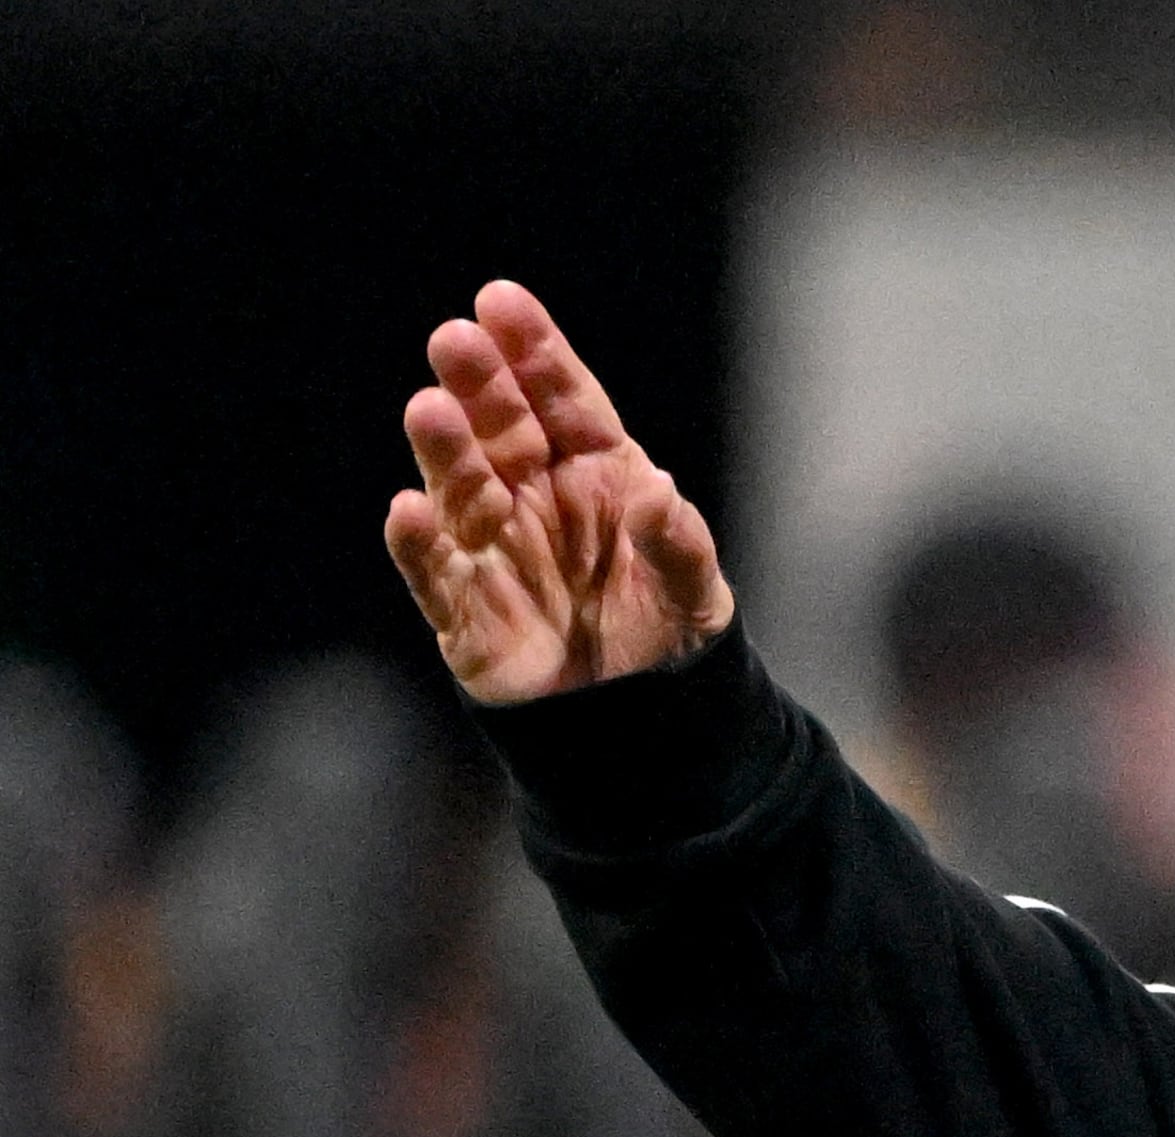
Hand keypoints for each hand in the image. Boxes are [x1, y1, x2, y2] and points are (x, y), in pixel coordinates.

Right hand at [383, 279, 732, 703]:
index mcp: (598, 478)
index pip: (564, 402)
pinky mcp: (466, 614)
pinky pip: (435, 573)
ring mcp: (497, 552)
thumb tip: (656, 493)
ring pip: (461, 488)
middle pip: (502, 431)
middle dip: (479, 385)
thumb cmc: (672, 641)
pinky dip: (419, 545)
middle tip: (454, 340)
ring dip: (444, 450)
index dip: (533, 353)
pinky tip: (409, 510)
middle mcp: (538, 502)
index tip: (501, 303)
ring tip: (430, 410)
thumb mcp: (696, 593)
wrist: (650, 727)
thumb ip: (678, 543)